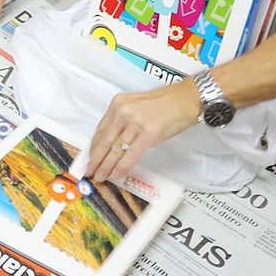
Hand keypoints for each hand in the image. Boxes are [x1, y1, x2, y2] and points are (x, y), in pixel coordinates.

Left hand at [86, 80, 201, 182]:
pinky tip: (116, 174)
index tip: (90, 157)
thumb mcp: (136, 105)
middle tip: (89, 171)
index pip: (100, 129)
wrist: (186, 99)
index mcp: (118, 103)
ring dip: (106, 166)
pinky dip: (121, 167)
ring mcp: (136, 123)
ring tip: (101, 176)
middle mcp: (124, 112)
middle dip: (96, 159)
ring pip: (115, 150)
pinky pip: (130, 155)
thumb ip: (123, 120)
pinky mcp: (149, 134)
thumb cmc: (166, 103)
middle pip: (105, 141)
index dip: (94, 146)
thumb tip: (113, 141)